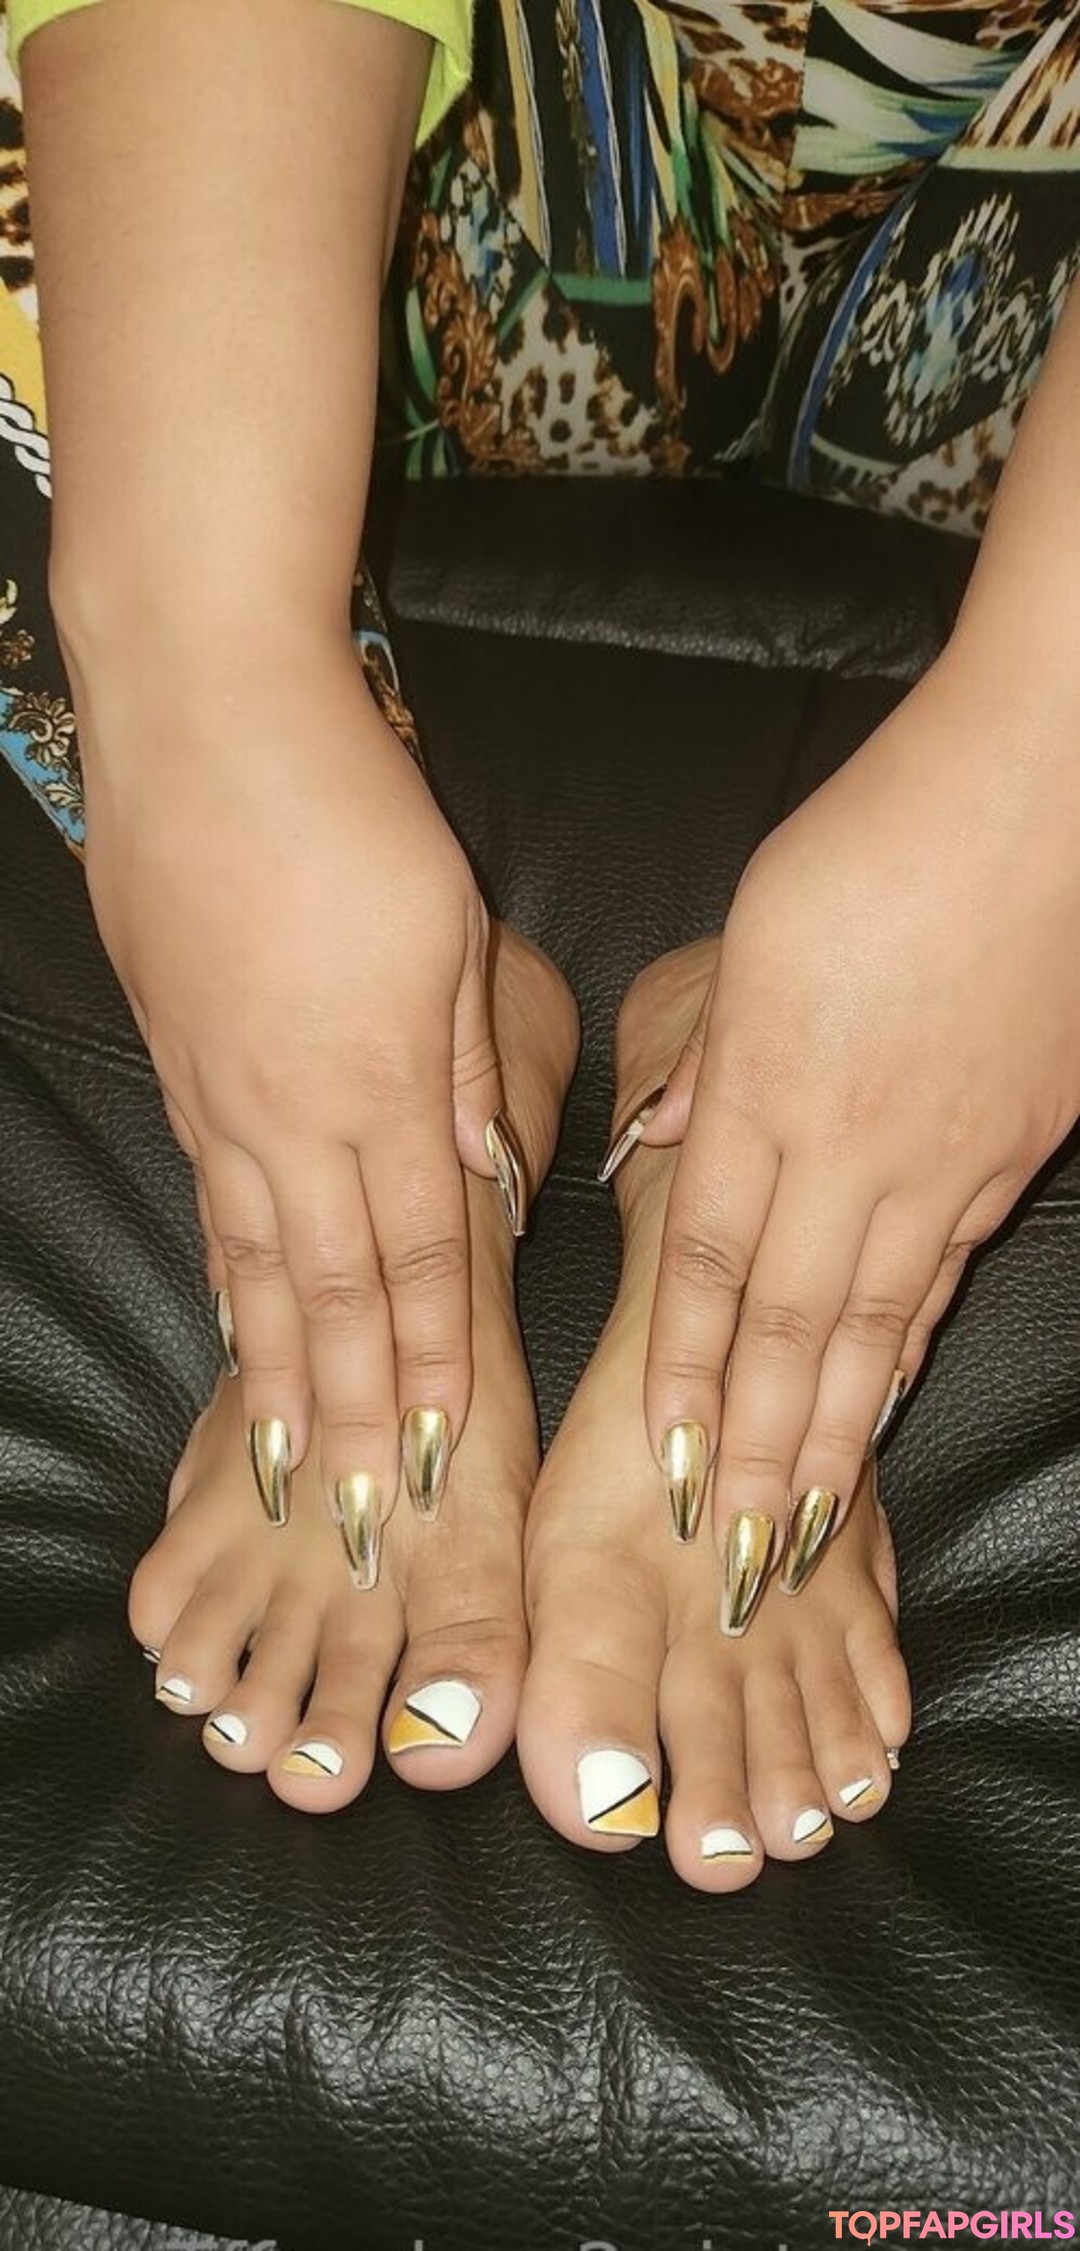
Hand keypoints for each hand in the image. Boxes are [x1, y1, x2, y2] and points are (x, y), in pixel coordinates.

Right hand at [81, 640, 505, 1546]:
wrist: (201, 720)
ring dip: (282, 1375)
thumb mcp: (449, 928)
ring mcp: (224, 1098)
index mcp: (387, 1080)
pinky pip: (210, 1204)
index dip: (443, 1361)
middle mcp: (299, 1113)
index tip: (455, 1451)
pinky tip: (234, 1328)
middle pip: (337, 1291)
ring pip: (259, 1266)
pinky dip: (227, 1283)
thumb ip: (463, 1065)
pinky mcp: (176, 1067)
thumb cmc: (349, 807)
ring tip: (293, 1463)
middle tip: (368, 1513)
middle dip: (360, 1413)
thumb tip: (487, 1176)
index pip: (428, 1253)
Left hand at [640, 653, 1079, 1622]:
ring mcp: (944, 1153)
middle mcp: (853, 1143)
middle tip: (734, 1550)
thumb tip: (665, 1142)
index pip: (710, 1265)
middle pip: (792, 1325)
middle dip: (758, 1447)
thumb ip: (711, 1056)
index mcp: (769, 1086)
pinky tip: (888, 1396)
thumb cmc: (882, 838)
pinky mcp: (1016, 1142)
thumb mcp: (755, 933)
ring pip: (877, 1320)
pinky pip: (944, 1271)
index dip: (686, 1373)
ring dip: (835, 1428)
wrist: (1046, 791)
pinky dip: (909, 1348)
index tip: (665, 1459)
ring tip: (806, 1517)